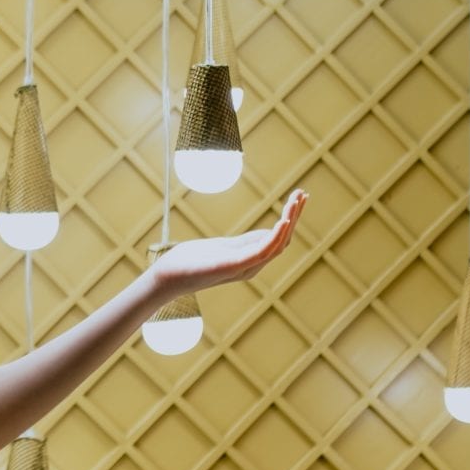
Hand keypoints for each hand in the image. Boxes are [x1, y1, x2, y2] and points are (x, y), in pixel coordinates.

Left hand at [151, 188, 307, 295]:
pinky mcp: (232, 266)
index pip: (279, 239)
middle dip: (295, 216)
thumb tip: (264, 234)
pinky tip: (284, 221)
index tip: (298, 198)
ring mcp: (243, 267)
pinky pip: (261, 252)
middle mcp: (252, 266)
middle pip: (283, 240)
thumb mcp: (223, 248)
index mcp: (250, 261)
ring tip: (297, 200)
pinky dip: (275, 237)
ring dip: (289, 220)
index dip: (292, 219)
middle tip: (303, 193)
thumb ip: (244, 243)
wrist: (167, 277)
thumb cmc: (191, 262)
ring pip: (277, 244)